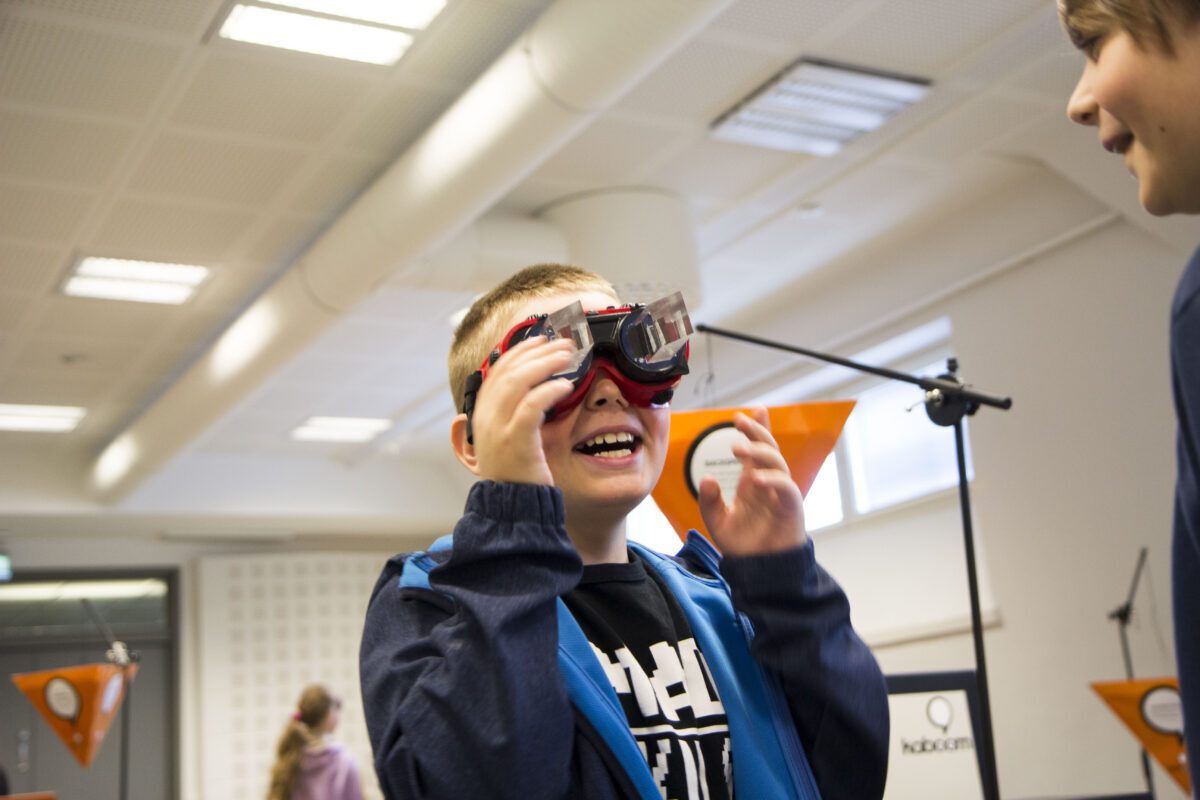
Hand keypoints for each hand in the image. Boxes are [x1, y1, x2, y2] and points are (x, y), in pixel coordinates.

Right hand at [470, 335, 576, 485]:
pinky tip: (565, 384)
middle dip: (537, 352)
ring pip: (517, 383)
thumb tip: (533, 389)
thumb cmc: (518, 474)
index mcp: (484, 415)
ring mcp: (498, 430)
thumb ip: (513, 414)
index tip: (541, 340)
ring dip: (544, 364)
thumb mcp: (509, 439)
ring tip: (567, 356)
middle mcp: (486, 419)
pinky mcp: (515, 442)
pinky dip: (547, 391)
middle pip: (508, 371)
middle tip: (562, 344)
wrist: (513, 508)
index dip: (519, 351)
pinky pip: (531, 407)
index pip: (498, 371)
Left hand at [697, 406, 807, 555]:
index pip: (755, 448)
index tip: (743, 413)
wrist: (760, 568)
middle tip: (738, 420)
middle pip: (767, 447)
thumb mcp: (717, 521)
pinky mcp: (791, 506)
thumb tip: (707, 478)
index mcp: (751, 479)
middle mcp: (767, 480)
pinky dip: (772, 479)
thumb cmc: (743, 543)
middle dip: (756, 431)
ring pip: (776, 461)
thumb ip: (709, 501)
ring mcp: (781, 491)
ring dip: (759, 451)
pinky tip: (756, 478)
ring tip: (738, 448)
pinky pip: (786, 487)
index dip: (755, 429)